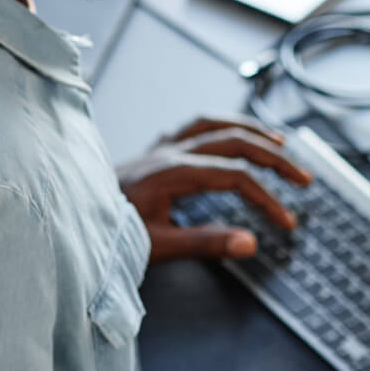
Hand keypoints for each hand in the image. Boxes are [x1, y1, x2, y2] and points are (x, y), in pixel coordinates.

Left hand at [118, 115, 312, 262]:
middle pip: (234, 141)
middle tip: (303, 178)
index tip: (286, 222)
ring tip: (280, 141)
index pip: (236, 177)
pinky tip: (230, 135)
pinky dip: (220, 127)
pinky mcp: (152, 152)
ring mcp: (159, 148)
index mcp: (171, 172)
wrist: (66, 217)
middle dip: (275, 157)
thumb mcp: (156, 246)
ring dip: (251, 131)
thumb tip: (250, 243)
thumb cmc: (106, 234)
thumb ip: (205, 243)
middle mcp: (167, 152)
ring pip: (215, 124)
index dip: (267, 198)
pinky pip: (194, 127)